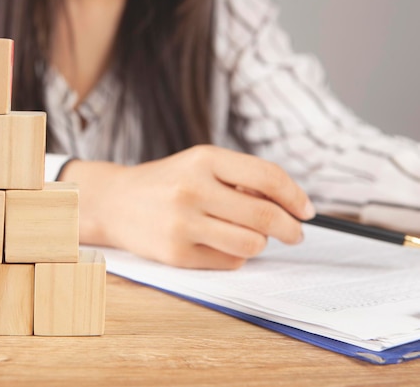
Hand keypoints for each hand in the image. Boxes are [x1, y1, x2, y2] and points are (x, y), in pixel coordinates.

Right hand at [62, 145, 315, 268]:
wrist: (114, 202)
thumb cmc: (166, 182)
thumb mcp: (199, 164)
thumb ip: (241, 179)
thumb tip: (289, 206)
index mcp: (203, 159)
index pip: (267, 177)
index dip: (295, 196)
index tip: (307, 210)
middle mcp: (192, 189)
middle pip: (264, 216)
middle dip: (291, 228)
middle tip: (295, 233)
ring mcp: (183, 224)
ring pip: (252, 244)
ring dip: (260, 243)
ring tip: (247, 235)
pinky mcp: (176, 254)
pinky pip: (230, 261)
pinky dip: (234, 254)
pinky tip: (216, 243)